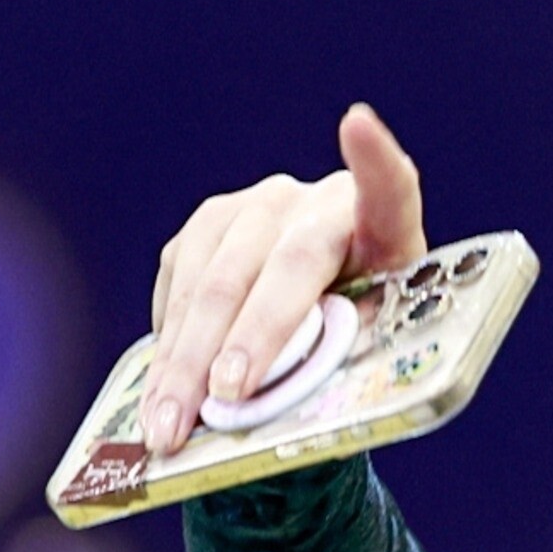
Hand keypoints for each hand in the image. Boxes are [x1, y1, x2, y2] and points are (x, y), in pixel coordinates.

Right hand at [141, 103, 425, 457]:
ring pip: (212, 280)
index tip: (356, 124)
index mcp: (385, 231)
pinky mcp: (208, 226)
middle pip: (281, 266)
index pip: (391, 189)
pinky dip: (169, 346)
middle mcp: (318, 203)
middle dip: (242, 342)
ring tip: (166, 428)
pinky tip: (161, 394)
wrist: (322, 321)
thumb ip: (334, 365)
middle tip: (216, 404)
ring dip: (184, 360)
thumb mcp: (369, 354)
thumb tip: (255, 408)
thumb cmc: (358, 342)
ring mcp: (256, 206)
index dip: (375, 159)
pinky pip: (178, 286)